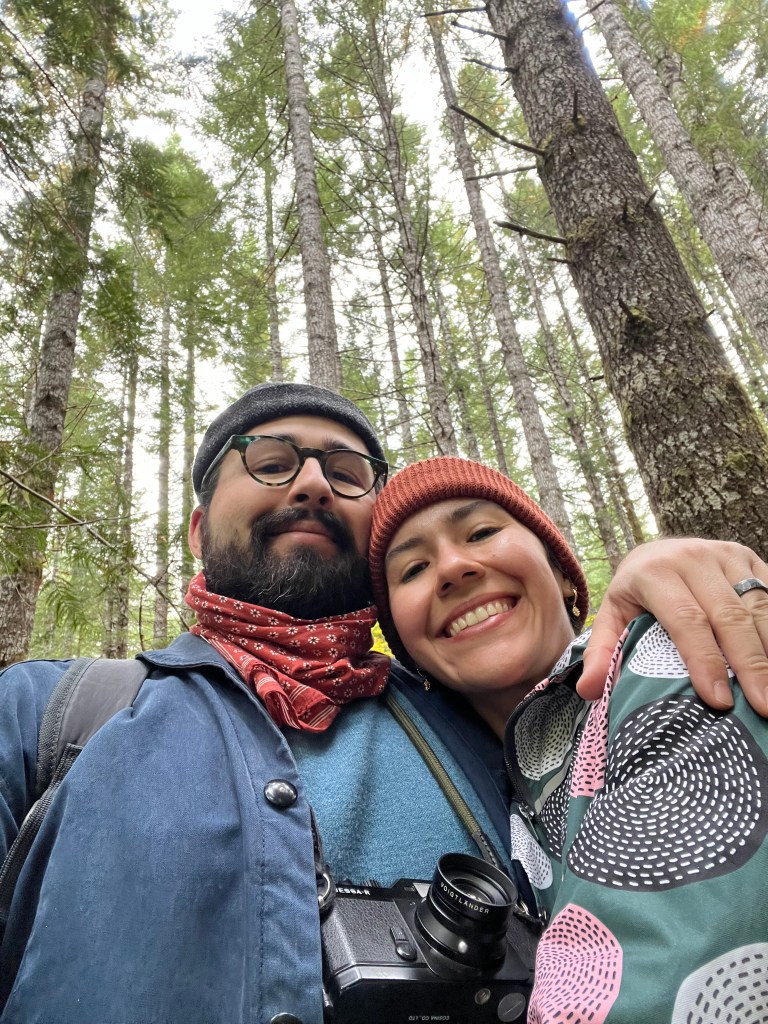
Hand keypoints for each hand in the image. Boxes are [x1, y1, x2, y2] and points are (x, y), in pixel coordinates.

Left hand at [578, 538, 767, 715]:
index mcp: (655, 572)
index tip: (719, 700)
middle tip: (763, 706)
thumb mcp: (613, 616)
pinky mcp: (750, 558)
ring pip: (758, 607)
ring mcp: (726, 555)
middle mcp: (693, 557)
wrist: (659, 551)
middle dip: (750, 665)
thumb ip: (601, 651)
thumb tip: (589, 690)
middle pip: (729, 616)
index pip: (686, 620)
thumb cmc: (636, 594)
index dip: (704, 660)